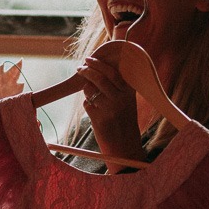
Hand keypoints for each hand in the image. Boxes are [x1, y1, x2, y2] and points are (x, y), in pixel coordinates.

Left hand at [76, 54, 146, 170]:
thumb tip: (97, 72)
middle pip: (99, 78)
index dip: (99, 64)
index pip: (112, 72)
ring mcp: (110, 109)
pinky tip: (95, 112)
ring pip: (90, 90)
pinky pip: (87, 105)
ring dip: (86, 90)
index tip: (89, 59)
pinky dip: (88, 105)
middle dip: (86, 70)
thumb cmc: (125, 124)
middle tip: (79, 68)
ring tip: (91, 95)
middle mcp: (120, 99)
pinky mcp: (99, 119)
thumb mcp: (128, 104)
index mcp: (129, 93)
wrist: (126, 149)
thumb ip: (117, 89)